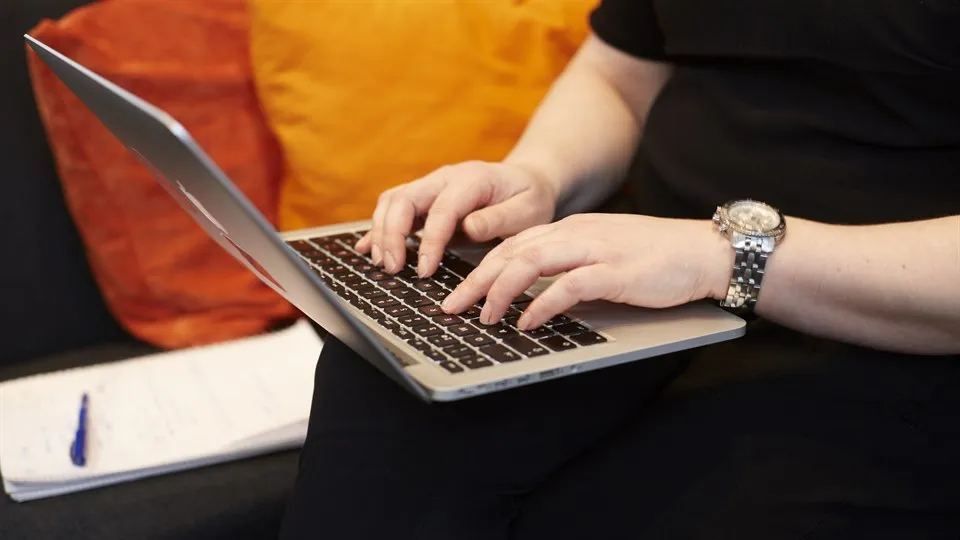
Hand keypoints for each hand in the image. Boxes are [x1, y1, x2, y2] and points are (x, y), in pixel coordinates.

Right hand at [355, 161, 558, 275]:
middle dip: (392, 235)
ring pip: (392, 201)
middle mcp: (445, 178)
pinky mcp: (422, 198)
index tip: (425, 270)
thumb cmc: (529, 199)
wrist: (526, 182)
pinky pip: (392, 207)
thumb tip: (469, 228)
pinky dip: (377, 228)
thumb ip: (500, 219)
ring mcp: (430, 185)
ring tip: (383, 265)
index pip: (442, 209)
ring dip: (381, 232)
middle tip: (392, 269)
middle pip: (404, 199)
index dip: (429, 241)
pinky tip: (366, 249)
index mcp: (472, 179)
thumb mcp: (529, 210)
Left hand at [440, 213, 732, 328]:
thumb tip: (533, 294)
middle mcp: (575, 234)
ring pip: (530, 263)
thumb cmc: (654, 258)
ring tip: (484, 317)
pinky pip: (567, 285)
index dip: (479, 268)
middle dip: (475, 281)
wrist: (703, 251)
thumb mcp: (602, 253)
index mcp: (569, 229)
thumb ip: (569, 266)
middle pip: (510, 252)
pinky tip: (527, 322)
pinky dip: (541, 304)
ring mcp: (594, 249)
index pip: (512, 245)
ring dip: (500, 292)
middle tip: (452, 308)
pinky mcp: (614, 271)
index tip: (458, 293)